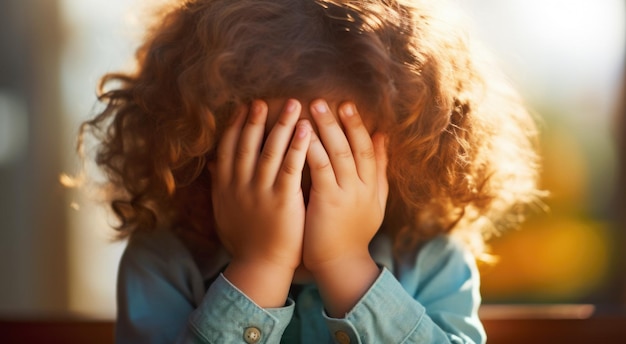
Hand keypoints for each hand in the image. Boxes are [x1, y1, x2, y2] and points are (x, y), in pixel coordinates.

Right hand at [210, 99, 311, 306]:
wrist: (258, 266)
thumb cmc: (245, 240)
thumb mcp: (224, 211)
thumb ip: (219, 186)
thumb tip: (213, 165)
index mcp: (225, 186)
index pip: (228, 148)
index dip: (237, 126)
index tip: (244, 108)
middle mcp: (239, 184)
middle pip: (248, 143)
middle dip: (257, 119)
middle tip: (265, 99)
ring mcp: (260, 191)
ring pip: (270, 150)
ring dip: (282, 125)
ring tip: (293, 104)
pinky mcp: (282, 200)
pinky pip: (290, 167)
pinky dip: (298, 146)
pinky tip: (306, 130)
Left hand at [303, 99, 387, 315]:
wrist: (341, 264)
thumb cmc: (352, 233)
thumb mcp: (373, 201)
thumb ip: (378, 169)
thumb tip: (382, 136)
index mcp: (372, 186)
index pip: (368, 148)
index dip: (357, 125)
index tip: (347, 105)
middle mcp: (362, 187)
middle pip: (354, 146)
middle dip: (342, 121)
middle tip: (327, 99)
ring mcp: (347, 194)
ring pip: (339, 153)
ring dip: (326, 128)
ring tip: (312, 107)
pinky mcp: (328, 202)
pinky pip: (321, 169)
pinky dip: (314, 149)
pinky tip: (303, 135)